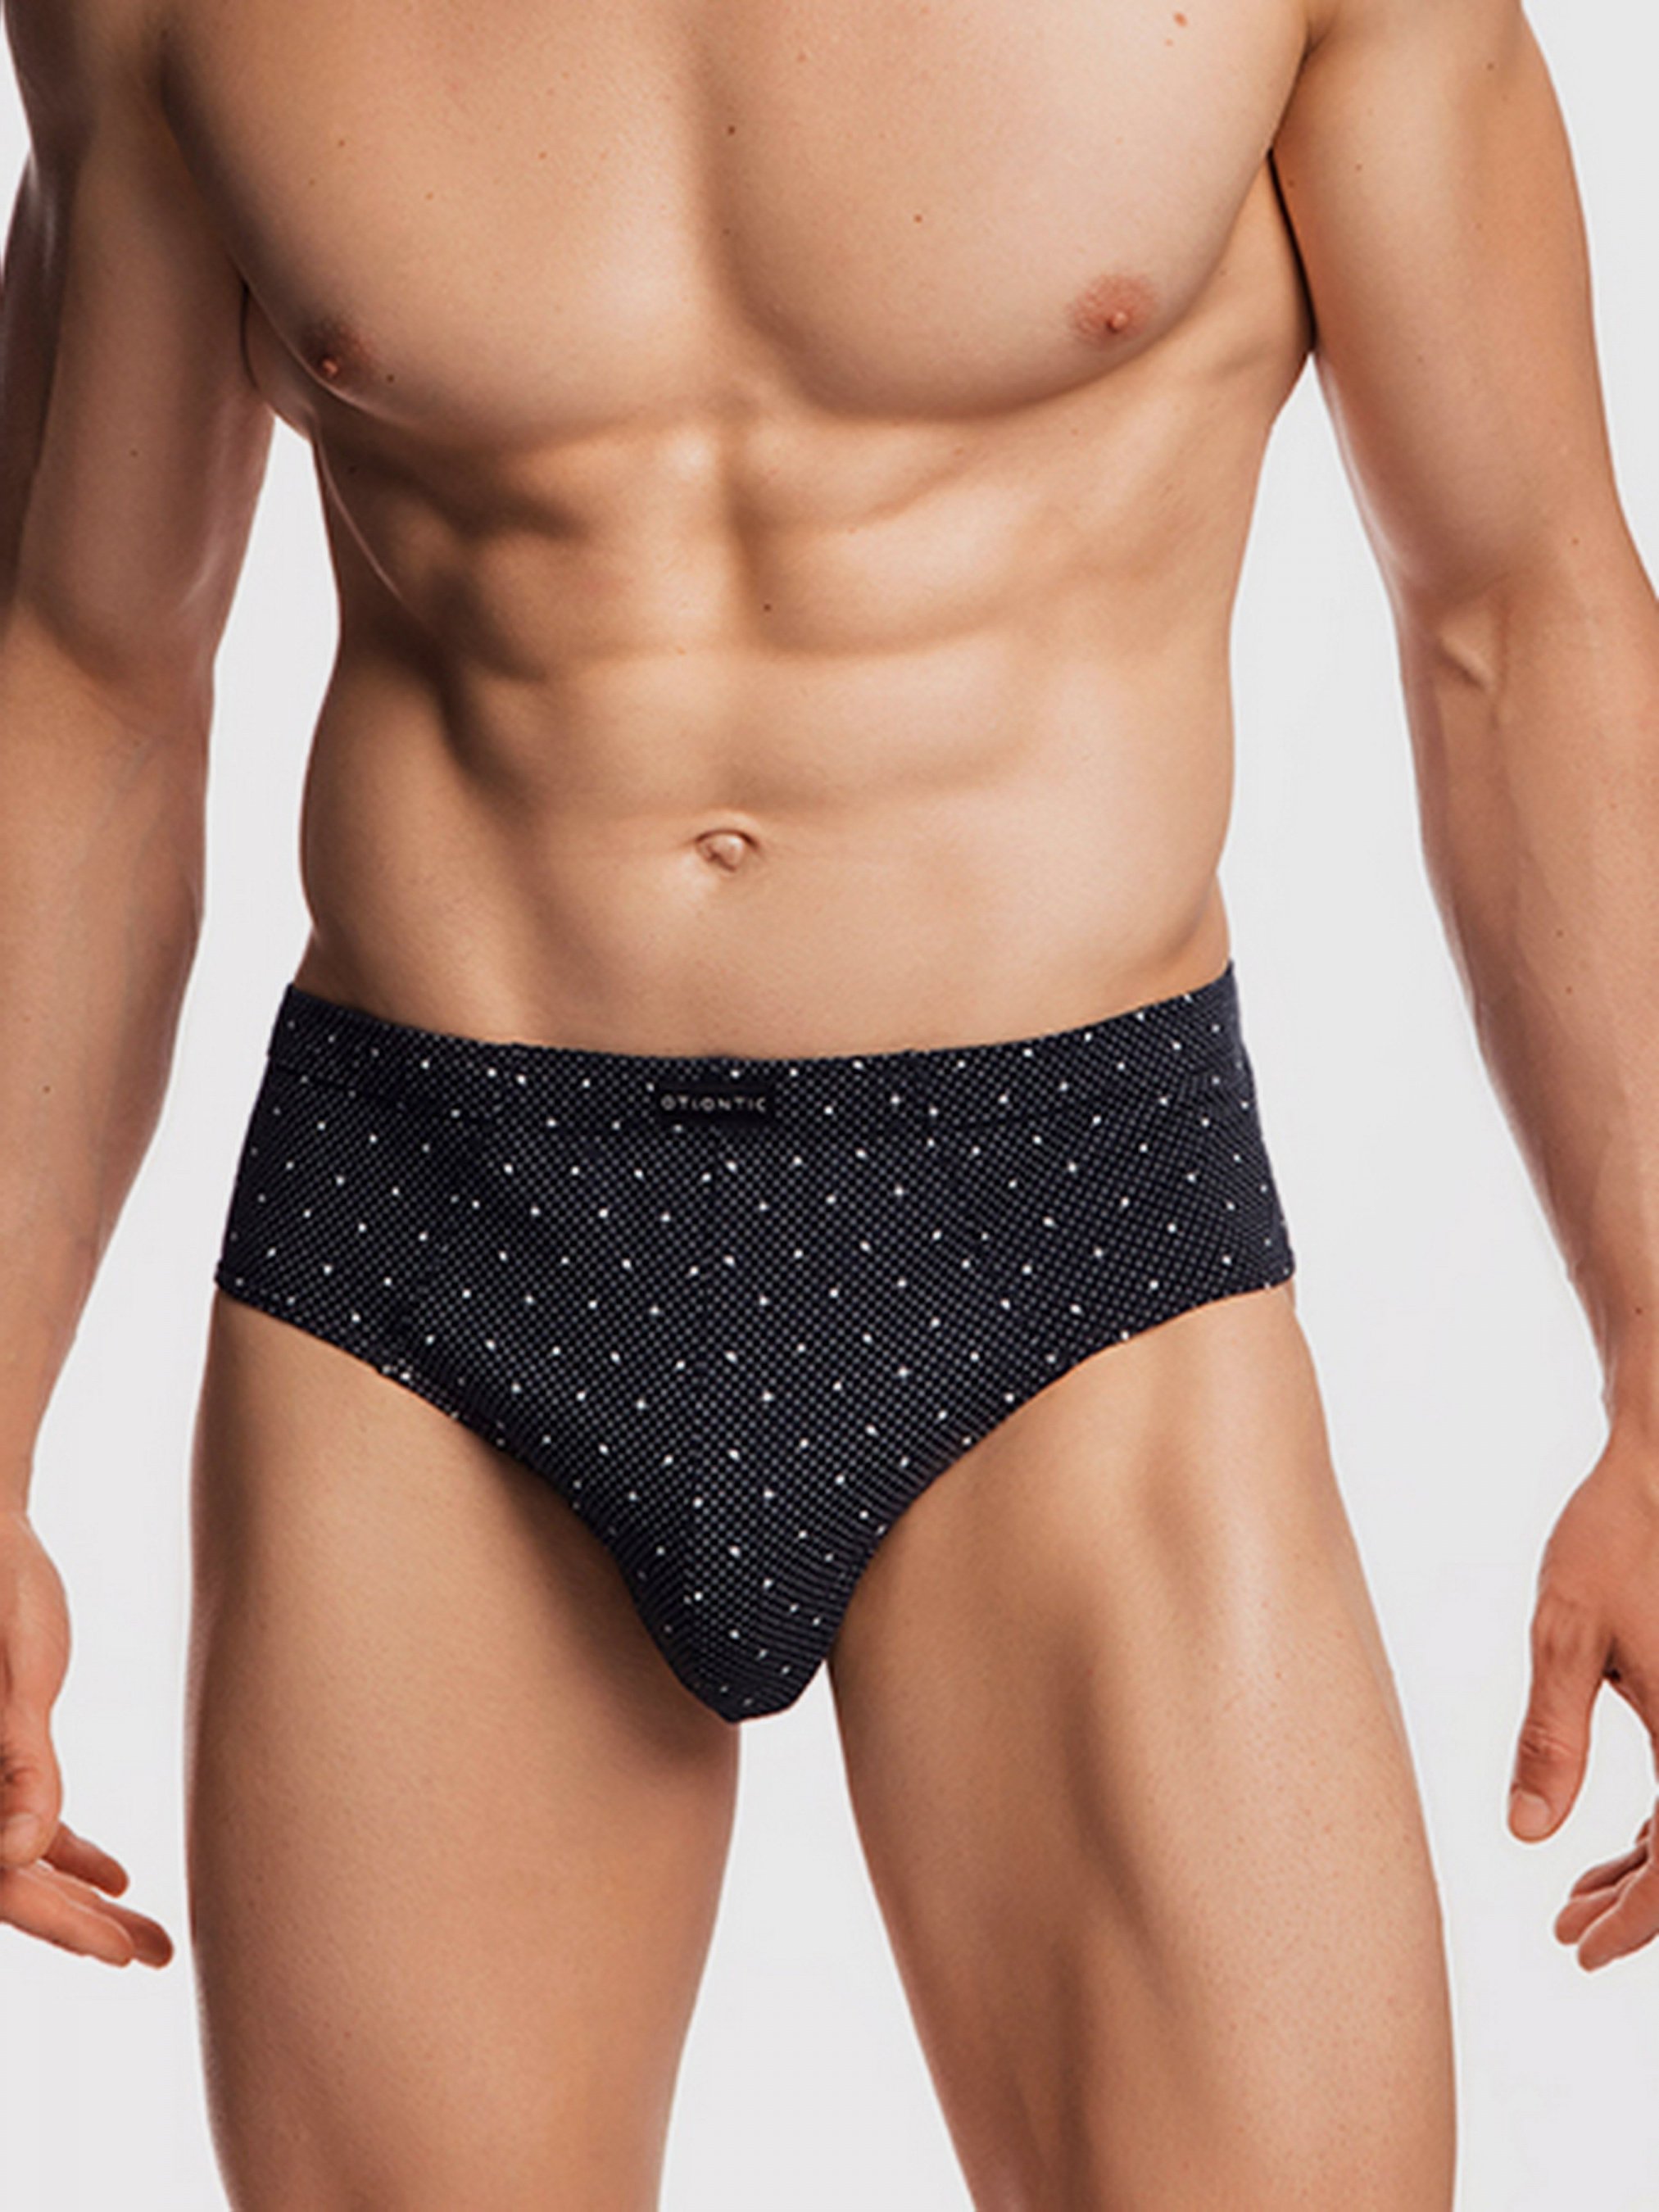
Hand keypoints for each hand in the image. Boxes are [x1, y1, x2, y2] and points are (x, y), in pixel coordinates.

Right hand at [1, 1508, 172, 1965]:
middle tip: (158, 1954)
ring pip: (25, 1860)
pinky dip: (71, 1854)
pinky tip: (120, 1877)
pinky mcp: (1, 1754)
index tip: (114, 1951)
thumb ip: (20, 1764)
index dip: (53, 1922)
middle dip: (81, 1928)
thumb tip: (19, 1857)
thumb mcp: (20, 1675)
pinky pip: (29, 1822)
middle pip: (12, 1883)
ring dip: (83, 1902)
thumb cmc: (2, 1588)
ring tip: (155, 1940)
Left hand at [1508, 1433, 1658, 1969]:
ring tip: (1574, 1906)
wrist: (1658, 1476)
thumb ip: (1551, 1736)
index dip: (1637, 1923)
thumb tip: (1526, 1833)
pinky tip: (1600, 1858)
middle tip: (1569, 1939)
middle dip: (1639, 1914)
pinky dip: (1656, 1840)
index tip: (1581, 1950)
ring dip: (1644, 1880)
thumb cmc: (1613, 1541)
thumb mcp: (1567, 1635)